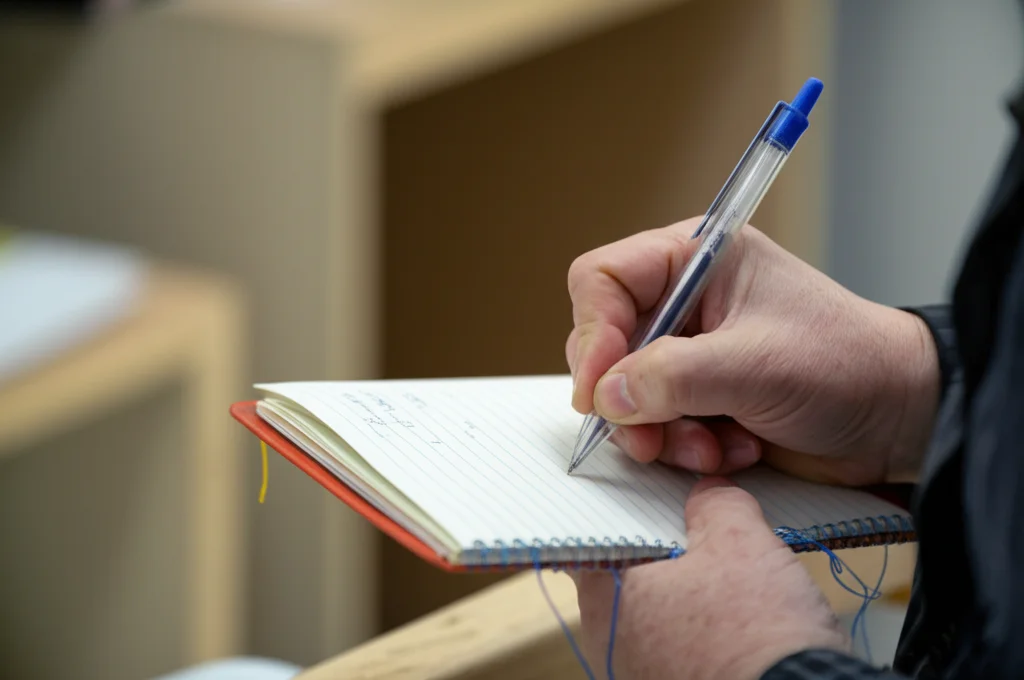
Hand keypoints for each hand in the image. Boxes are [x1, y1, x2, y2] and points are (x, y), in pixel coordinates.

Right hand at [566, 218, 940, 485]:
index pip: (603, 280)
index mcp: (695, 258)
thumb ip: (672, 377)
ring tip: (711, 445)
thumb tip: (605, 397)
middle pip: (605, 343)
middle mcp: (683, 301)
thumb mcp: (755, 364)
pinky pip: (654, 425)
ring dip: (661, 432)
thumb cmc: (845, 365)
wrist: (894, 419)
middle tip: (649, 434)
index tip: (596, 390)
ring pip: (624, 393)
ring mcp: (688, 351)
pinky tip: (733, 449)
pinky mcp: (696, 396)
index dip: (591, 334)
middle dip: (627, 397)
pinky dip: (684, 447)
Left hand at [572, 478, 847, 679]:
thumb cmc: (755, 628)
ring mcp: (637, 673)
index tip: (671, 499)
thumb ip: (714, 503)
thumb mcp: (740, 539)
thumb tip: (708, 494)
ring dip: (691, 592)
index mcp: (605, 596)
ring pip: (659, 612)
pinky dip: (705, 629)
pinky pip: (681, 646)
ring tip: (736, 577)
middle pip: (633, 574)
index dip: (640, 511)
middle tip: (711, 531)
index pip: (605, 536)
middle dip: (671, 552)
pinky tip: (743, 617)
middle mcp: (608, 642)